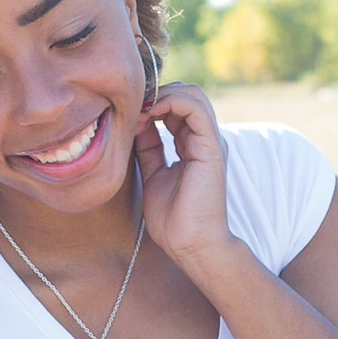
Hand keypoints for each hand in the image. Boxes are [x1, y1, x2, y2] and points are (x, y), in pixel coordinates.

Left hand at [133, 80, 237, 287]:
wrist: (190, 244)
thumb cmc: (173, 219)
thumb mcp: (153, 174)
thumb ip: (148, 147)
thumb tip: (136, 122)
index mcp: (192, 145)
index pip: (176, 107)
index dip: (151, 103)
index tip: (127, 114)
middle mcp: (203, 139)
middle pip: (185, 94)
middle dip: (155, 94)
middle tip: (131, 108)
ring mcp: (209, 141)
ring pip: (192, 94)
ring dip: (162, 95)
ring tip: (140, 110)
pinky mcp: (211, 147)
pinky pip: (195, 108)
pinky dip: (171, 101)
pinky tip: (150, 113)